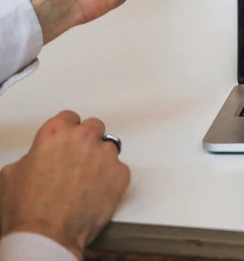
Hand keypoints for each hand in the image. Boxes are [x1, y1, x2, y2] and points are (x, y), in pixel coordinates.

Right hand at [0, 111, 129, 258]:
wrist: (47, 235)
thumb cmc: (29, 209)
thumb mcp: (13, 173)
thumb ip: (34, 155)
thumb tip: (39, 158)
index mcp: (56, 132)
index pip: (70, 117)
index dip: (67, 131)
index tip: (68, 140)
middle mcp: (84, 138)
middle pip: (94, 127)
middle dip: (87, 141)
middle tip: (78, 160)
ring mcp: (105, 155)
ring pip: (109, 147)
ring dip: (100, 159)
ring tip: (87, 180)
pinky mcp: (121, 174)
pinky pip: (119, 169)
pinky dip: (111, 178)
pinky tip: (97, 191)